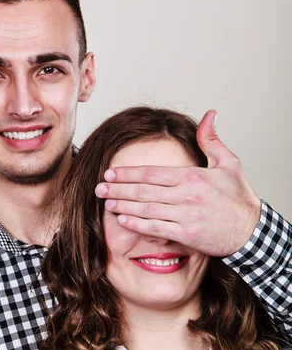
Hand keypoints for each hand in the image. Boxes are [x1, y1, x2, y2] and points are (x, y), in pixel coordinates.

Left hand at [95, 110, 260, 256]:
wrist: (250, 231)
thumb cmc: (238, 198)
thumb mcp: (229, 164)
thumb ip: (212, 140)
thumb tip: (209, 115)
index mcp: (193, 177)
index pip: (152, 173)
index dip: (128, 173)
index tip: (110, 173)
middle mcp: (186, 195)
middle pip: (144, 190)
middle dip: (118, 188)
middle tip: (99, 188)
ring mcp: (185, 216)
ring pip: (146, 209)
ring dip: (124, 205)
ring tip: (107, 202)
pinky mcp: (186, 234)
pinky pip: (156, 228)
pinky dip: (137, 224)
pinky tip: (123, 220)